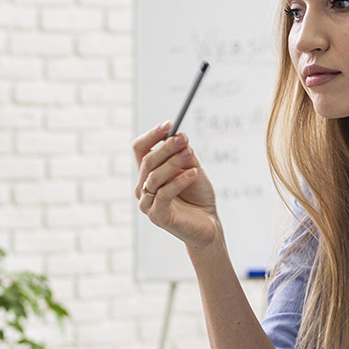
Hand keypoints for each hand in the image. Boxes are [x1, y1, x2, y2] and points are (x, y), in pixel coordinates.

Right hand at [133, 122, 219, 250]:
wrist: (208, 224)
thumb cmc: (198, 196)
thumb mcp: (193, 169)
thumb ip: (184, 155)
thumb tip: (179, 136)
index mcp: (147, 173)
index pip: (140, 149)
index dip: (152, 135)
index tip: (169, 124)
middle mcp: (143, 187)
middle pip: (148, 161)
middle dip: (165, 147)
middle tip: (182, 138)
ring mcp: (147, 203)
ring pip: (155, 176)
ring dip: (173, 162)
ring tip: (190, 154)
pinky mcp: (157, 216)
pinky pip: (165, 194)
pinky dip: (179, 181)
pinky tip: (193, 174)